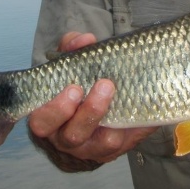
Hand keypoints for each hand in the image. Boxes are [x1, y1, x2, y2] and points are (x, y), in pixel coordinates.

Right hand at [27, 32, 156, 166]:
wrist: (94, 107)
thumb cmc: (75, 84)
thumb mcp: (68, 64)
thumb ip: (71, 48)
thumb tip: (85, 39)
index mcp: (49, 120)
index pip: (42, 122)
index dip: (56, 109)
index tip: (74, 88)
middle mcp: (67, 139)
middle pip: (73, 135)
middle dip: (89, 111)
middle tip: (105, 85)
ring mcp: (94, 148)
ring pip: (105, 144)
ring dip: (117, 117)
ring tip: (123, 92)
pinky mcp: (118, 148)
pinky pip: (131, 140)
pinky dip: (140, 123)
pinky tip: (147, 103)